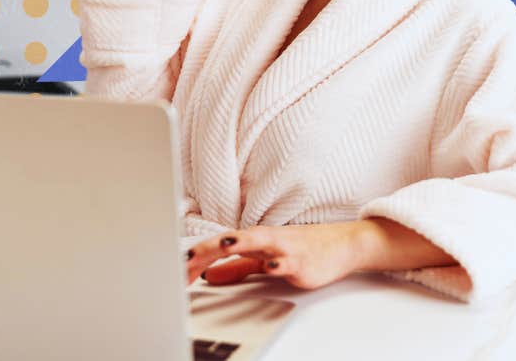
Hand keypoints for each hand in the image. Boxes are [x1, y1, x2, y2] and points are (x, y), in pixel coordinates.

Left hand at [184, 222, 375, 289]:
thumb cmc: (301, 249)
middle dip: (206, 250)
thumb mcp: (263, 259)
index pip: (216, 246)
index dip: (195, 257)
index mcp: (251, 239)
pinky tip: (270, 266)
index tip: (175, 270)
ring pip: (257, 242)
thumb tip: (208, 275)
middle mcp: (263, 239)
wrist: (341, 245)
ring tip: (222, 245)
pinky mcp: (302, 261)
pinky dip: (279, 263)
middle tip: (183, 259)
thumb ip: (236, 268)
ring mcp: (282, 248)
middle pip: (230, 240)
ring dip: (239, 243)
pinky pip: (289, 261)